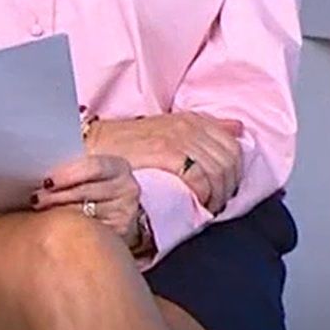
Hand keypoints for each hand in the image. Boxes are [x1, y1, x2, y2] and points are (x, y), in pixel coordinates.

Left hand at [33, 154, 142, 247]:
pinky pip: (90, 232)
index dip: (67, 174)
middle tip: (35, 199)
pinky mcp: (120, 233)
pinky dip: (70, 230)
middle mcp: (127, 189)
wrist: (116, 208)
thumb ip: (70, 168)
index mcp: (118, 167)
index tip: (45, 181)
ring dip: (59, 214)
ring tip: (40, 212)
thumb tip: (40, 175)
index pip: (93, 167)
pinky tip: (56, 227)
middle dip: (57, 196)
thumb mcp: (88, 171)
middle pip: (87, 192)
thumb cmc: (93, 184)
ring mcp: (125, 213)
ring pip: (86, 214)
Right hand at [87, 110, 243, 213]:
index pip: (233, 146)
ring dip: (217, 195)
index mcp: (191, 120)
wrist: (91, 149)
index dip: (234, 174)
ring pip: (218, 171)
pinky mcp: (165, 152)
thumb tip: (238, 129)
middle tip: (214, 205)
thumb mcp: (168, 129)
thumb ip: (205, 128)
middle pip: (229, 161)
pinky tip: (194, 204)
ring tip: (204, 208)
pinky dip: (202, 195)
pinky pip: (200, 177)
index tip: (223, 192)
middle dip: (227, 188)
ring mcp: (177, 138)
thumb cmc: (127, 146)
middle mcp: (188, 126)